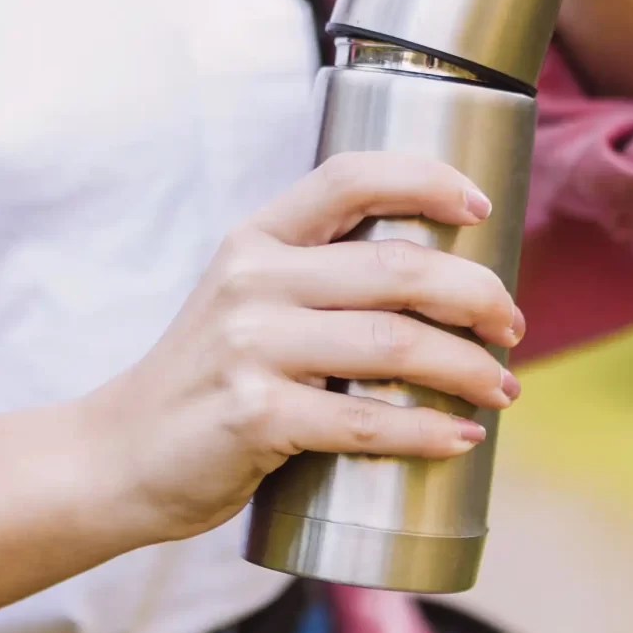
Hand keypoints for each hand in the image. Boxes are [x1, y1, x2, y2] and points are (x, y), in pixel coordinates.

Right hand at [88, 151, 525, 544]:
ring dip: (468, 368)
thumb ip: (315, 280)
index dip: (428, 179)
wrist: (121, 455)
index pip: (351, 177)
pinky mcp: (255, 415)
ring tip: (502, 389)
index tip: (482, 209)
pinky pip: (366, 421)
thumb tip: (439, 283)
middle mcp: (253, 281)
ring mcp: (250, 348)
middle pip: (399, 269)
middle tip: (512, 327)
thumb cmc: (207, 383)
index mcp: (255, 239)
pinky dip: (427, 432)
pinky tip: (460, 438)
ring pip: (395, 344)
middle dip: (479, 295)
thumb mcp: (244, 303)